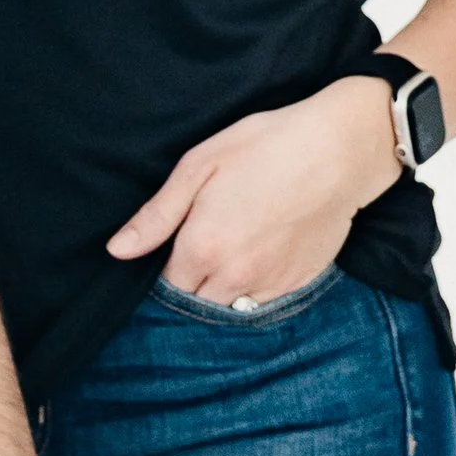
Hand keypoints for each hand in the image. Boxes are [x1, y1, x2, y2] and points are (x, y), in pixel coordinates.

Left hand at [106, 76, 401, 304]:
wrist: (338, 152)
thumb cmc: (265, 147)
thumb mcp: (199, 166)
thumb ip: (157, 216)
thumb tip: (117, 250)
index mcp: (202, 247)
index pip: (166, 286)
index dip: (165, 270)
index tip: (173, 250)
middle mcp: (233, 277)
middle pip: (197, 304)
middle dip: (191, 286)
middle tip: (201, 249)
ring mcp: (269, 285)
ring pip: (231, 308)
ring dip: (222, 293)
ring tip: (230, 254)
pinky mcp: (298, 284)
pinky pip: (264, 303)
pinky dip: (254, 290)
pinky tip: (259, 256)